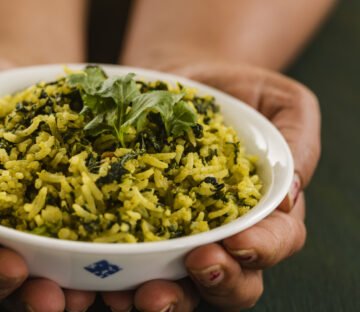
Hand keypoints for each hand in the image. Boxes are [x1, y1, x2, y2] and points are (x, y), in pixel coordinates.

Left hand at [101, 63, 319, 311]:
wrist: (179, 81)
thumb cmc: (236, 92)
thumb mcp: (281, 101)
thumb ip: (296, 141)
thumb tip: (289, 195)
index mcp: (265, 211)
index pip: (276, 242)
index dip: (263, 249)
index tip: (238, 242)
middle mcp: (224, 235)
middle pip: (233, 281)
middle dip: (218, 282)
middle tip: (196, 265)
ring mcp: (179, 238)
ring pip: (182, 287)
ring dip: (166, 298)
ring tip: (142, 294)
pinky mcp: (138, 232)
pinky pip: (133, 266)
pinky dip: (120, 282)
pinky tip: (104, 286)